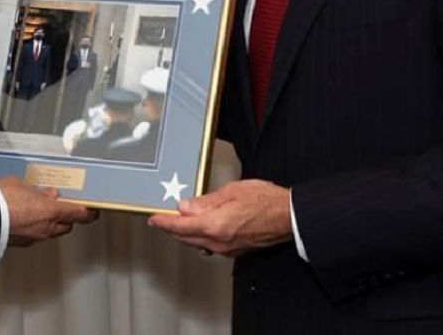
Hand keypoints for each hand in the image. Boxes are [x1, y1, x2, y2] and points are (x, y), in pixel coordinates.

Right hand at [0, 177, 98, 245]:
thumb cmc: (1, 199)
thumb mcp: (22, 185)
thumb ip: (37, 191)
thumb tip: (44, 194)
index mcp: (53, 211)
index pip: (80, 214)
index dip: (89, 212)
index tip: (94, 210)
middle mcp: (47, 228)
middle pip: (67, 225)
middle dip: (66, 216)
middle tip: (61, 204)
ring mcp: (34, 238)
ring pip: (51, 231)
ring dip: (50, 222)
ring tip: (39, 208)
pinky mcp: (21, 243)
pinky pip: (35, 235)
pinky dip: (35, 227)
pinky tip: (25, 218)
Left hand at [147, 180, 291, 257]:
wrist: (289, 217)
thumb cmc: (266, 202)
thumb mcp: (231, 191)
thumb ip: (205, 201)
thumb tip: (186, 206)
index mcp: (215, 226)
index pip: (180, 226)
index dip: (164, 222)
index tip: (153, 219)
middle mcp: (219, 242)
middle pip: (186, 237)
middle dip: (171, 229)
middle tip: (161, 220)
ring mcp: (227, 249)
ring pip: (197, 242)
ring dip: (185, 233)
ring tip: (178, 221)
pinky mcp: (236, 250)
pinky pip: (210, 245)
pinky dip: (200, 236)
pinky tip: (200, 227)